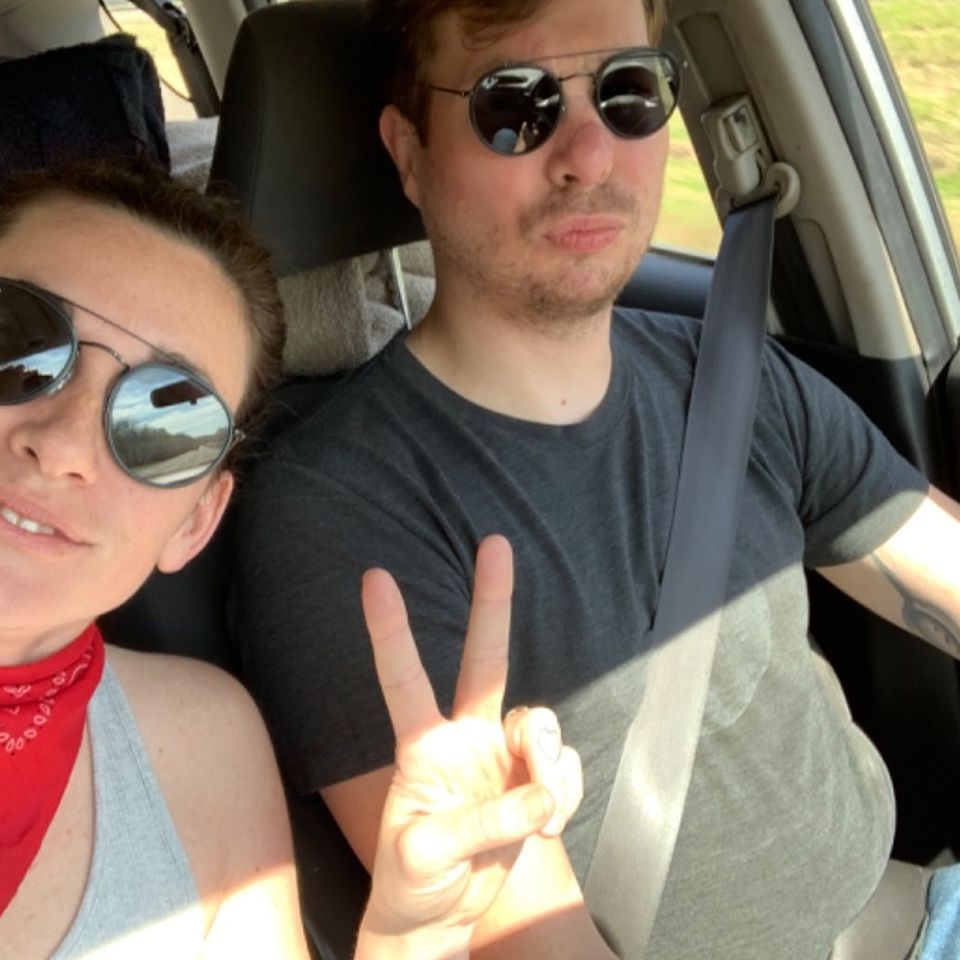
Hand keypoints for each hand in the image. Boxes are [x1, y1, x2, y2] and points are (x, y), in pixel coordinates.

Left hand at [360, 535, 582, 944]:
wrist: (441, 922)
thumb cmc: (411, 885)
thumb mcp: (425, 857)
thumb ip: (484, 822)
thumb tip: (544, 796)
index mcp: (421, 748)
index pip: (404, 678)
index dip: (392, 630)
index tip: (375, 578)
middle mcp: (464, 738)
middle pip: (485, 659)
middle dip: (490, 601)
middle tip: (494, 543)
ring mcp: (502, 758)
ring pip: (541, 723)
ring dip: (549, 762)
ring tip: (543, 813)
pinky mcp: (535, 782)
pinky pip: (567, 768)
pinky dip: (567, 794)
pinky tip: (548, 825)